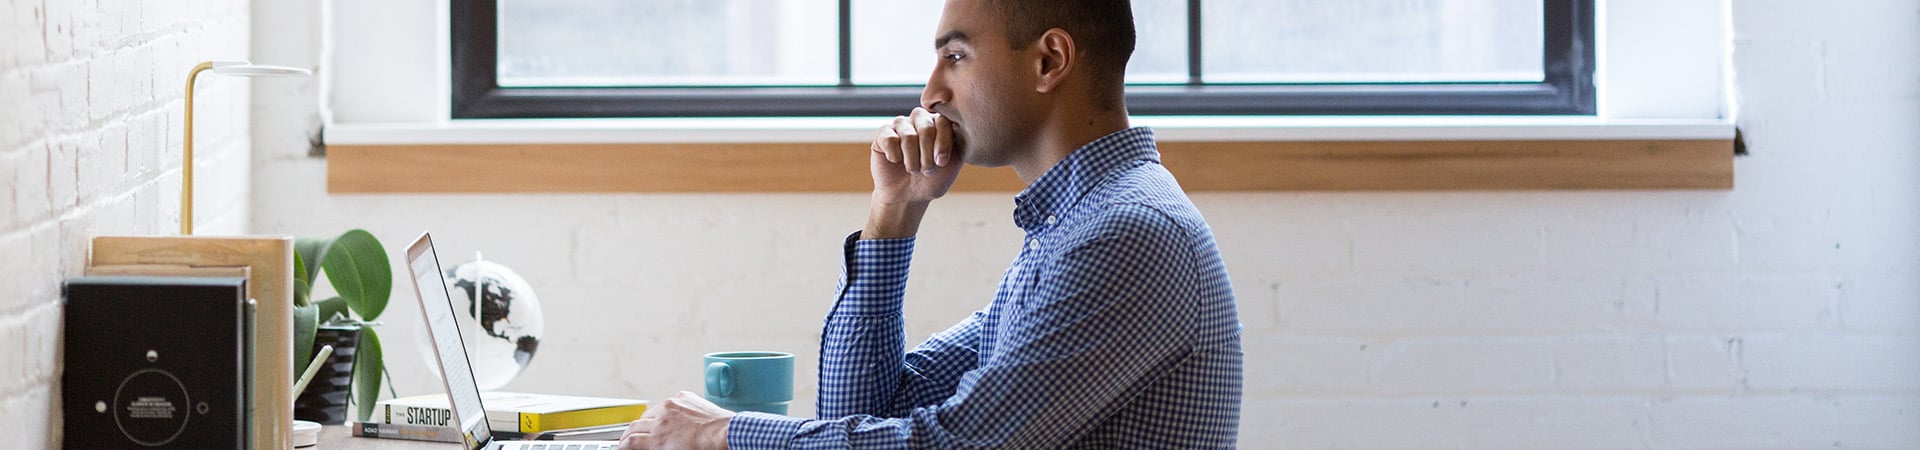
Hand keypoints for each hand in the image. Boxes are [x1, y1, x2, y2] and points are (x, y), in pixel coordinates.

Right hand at [618, 391, 732, 449]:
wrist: (728, 434)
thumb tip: (648, 448)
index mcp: (657, 438)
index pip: (629, 441)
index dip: (623, 446)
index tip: (623, 448)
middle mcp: (661, 419)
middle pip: (634, 426)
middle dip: (629, 435)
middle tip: (630, 441)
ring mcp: (672, 405)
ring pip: (649, 413)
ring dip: (646, 422)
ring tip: (649, 430)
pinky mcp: (684, 397)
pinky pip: (668, 404)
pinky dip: (666, 411)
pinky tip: (672, 419)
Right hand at [866, 107, 961, 238]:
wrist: (907, 196)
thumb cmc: (932, 179)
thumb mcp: (952, 163)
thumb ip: (958, 142)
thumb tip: (955, 124)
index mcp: (938, 123)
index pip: (944, 121)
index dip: (943, 144)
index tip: (941, 163)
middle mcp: (919, 119)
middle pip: (926, 128)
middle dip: (928, 155)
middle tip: (926, 170)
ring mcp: (900, 124)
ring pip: (908, 137)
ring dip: (912, 160)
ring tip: (912, 169)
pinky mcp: (883, 133)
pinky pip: (890, 140)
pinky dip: (895, 157)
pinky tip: (896, 162)